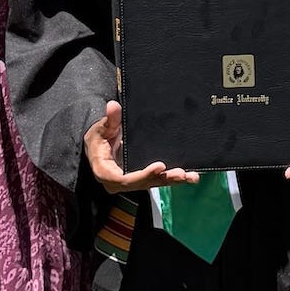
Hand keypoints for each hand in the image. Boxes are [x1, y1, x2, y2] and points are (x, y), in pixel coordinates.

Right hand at [85, 100, 199, 194]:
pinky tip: (190, 177)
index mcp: (106, 173)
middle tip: (181, 173)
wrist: (99, 145)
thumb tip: (113, 106)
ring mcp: (132, 182)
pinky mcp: (141, 179)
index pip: (125, 179)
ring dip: (172, 180)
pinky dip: (173, 178)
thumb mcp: (101, 128)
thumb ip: (109, 120)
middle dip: (163, 178)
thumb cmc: (99, 137)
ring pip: (153, 184)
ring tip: (189, 176)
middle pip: (143, 184)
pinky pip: (157, 180)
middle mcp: (119, 182)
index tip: (160, 166)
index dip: (144, 175)